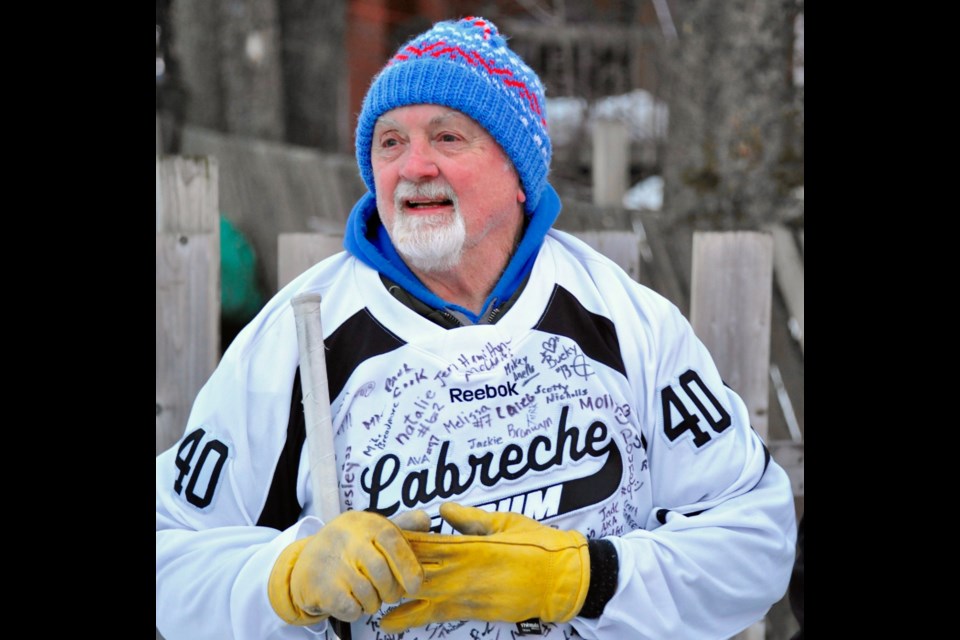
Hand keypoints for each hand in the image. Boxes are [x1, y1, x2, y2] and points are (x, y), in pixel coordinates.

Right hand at [268, 509, 430, 624]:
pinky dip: (356, 611)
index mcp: (365, 523)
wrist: (304, 564)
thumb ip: (401, 526)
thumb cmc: (349, 548)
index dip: (408, 564)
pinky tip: (351, 601)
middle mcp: (347, 538)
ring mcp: (331, 562)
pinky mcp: (320, 586)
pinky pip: (350, 607)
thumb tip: (426, 521)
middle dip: (391, 591)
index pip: (392, 539)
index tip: (416, 586)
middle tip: (389, 595)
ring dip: (373, 603)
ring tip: (368, 597)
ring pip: (367, 593)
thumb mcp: (372, 530)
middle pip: (381, 571)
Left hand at [380, 503, 589, 632]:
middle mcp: (466, 571)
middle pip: (419, 571)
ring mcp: (470, 594)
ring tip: (372, 604)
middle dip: (393, 572)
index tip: (379, 539)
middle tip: (367, 573)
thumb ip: (471, 519)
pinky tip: (397, 621)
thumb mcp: (505, 522)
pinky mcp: (477, 611)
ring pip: (425, 598)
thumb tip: (443, 509)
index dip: (402, 542)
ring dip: (398, 600)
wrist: (562, 579)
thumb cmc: (539, 545)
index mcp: (472, 545)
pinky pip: (441, 613)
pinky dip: (418, 616)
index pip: (428, 543)